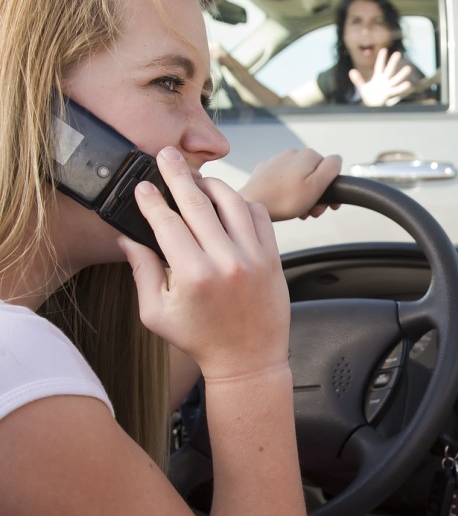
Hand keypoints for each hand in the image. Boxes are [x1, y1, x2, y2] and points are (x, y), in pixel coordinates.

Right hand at [119, 146, 290, 381]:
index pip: (167, 223)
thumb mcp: (157, 313)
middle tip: (166, 154)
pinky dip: (243, 202)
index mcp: (192, 275)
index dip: (151, 200)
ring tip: (197, 178)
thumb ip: (141, 272)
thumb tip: (126, 238)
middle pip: (198, 203)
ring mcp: (254, 257)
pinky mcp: (273, 258)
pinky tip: (228, 201)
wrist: (249, 360)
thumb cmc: (200, 339)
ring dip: (212, 184)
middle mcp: (226, 261)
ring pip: (232, 202)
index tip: (142, 184)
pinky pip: (259, 215)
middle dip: (178, 174)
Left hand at [240, 148, 342, 219]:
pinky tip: (285, 204)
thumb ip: (332, 168)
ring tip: (298, 210)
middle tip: (312, 211)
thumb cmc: (284, 199)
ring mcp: (277, 162)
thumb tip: (338, 158)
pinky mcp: (266, 172)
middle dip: (316, 195)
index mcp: (307, 156)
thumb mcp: (317, 185)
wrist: (252, 204)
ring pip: (299, 179)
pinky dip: (288, 193)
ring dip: (303, 196)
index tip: (326, 205)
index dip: (330, 189)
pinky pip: (284, 182)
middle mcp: (292, 154)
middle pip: (314, 175)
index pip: (329, 170)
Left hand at [349, 50, 413, 106]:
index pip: (379, 66)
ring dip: (402, 74)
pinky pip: (396, 90)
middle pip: (389, 70)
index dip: (381, 58)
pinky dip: (402, 88)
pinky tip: (408, 84)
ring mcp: (388, 87)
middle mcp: (385, 80)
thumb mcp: (362, 87)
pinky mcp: (390, 94)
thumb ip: (358, 79)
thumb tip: (351, 71)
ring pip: (396, 79)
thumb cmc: (369, 96)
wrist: (372, 106)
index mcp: (378, 77)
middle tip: (398, 53)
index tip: (384, 50)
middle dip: (393, 62)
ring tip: (408, 68)